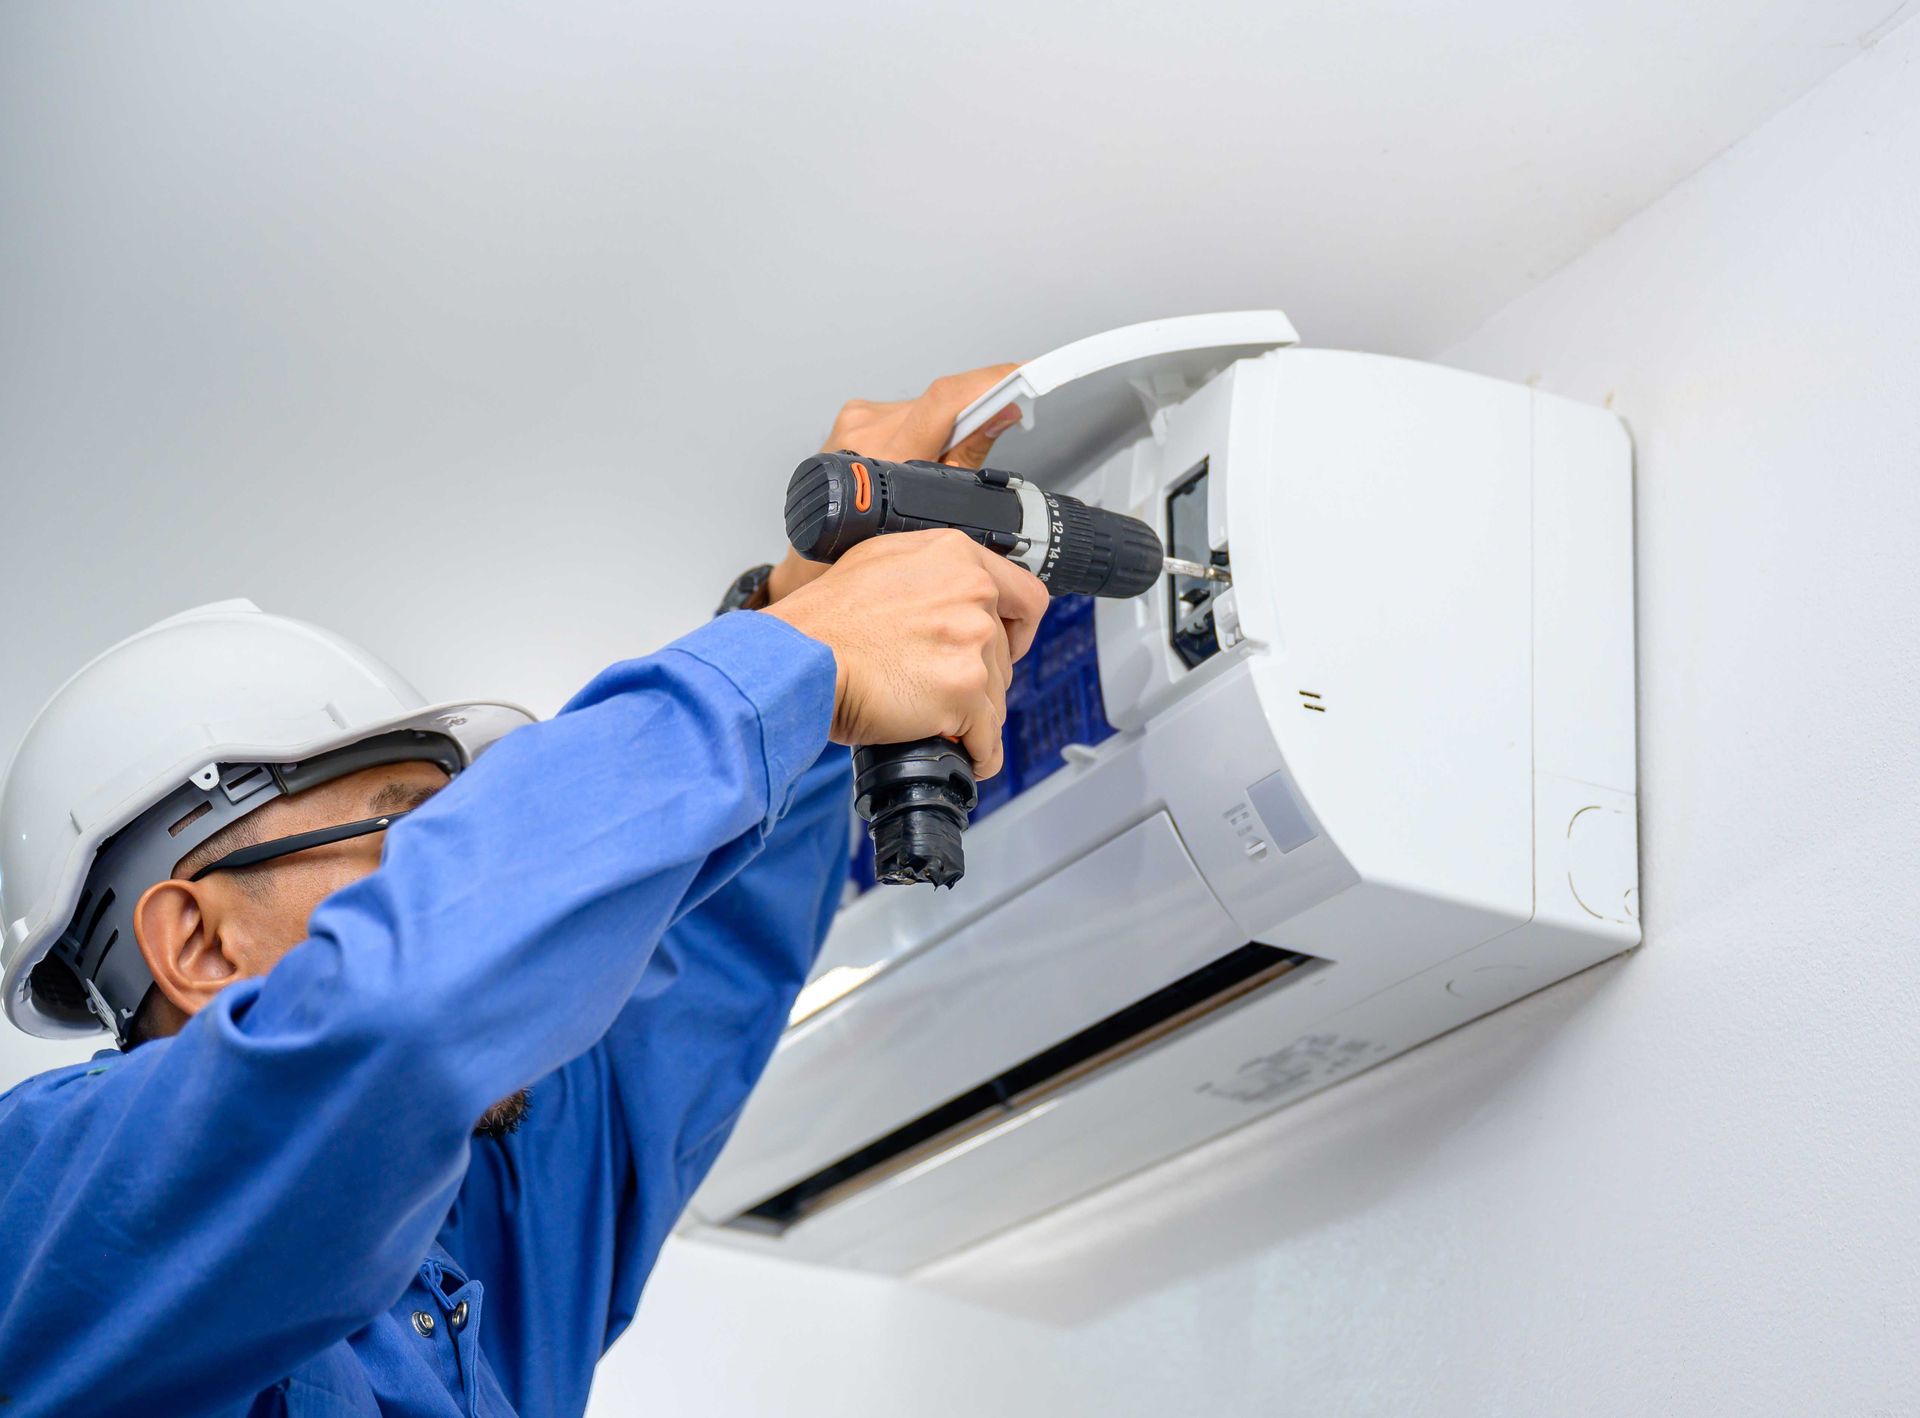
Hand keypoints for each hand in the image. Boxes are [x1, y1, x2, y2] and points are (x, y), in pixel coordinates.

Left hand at [765, 363, 1023, 603]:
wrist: (814, 553)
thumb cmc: (859, 548)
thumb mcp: (930, 515)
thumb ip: (968, 456)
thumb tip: (1003, 415)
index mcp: (886, 456)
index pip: (946, 400)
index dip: (990, 381)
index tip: (1023, 373)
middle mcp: (867, 430)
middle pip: (942, 403)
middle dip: (973, 416)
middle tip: (990, 436)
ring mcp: (856, 420)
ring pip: (924, 407)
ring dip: (943, 426)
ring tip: (934, 465)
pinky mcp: (853, 416)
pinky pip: (904, 412)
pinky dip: (921, 428)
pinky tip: (914, 455)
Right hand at [765, 528, 1048, 777]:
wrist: (799, 659)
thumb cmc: (823, 622)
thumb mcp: (879, 563)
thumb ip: (929, 574)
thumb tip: (951, 597)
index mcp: (955, 556)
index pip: (1026, 596)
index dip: (1019, 629)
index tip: (1006, 645)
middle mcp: (972, 592)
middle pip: (1006, 653)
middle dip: (980, 677)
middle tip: (940, 688)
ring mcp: (971, 640)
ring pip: (997, 696)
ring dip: (972, 715)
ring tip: (934, 718)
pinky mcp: (964, 688)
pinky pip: (988, 736)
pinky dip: (978, 752)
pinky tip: (964, 754)